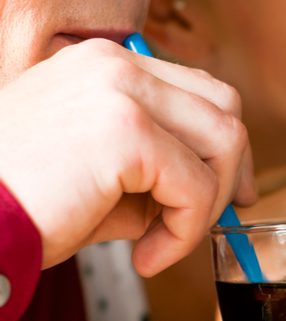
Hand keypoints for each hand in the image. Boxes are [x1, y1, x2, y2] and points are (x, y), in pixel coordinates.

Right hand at [0, 38, 254, 274]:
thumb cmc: (20, 205)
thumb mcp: (97, 174)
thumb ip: (154, 170)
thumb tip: (215, 195)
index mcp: (104, 64)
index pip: (200, 91)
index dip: (224, 148)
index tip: (223, 195)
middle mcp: (114, 64)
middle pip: (225, 108)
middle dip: (230, 172)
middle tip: (206, 224)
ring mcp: (121, 90)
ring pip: (225, 142)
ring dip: (206, 206)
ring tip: (161, 244)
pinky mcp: (126, 130)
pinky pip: (196, 187)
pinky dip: (184, 232)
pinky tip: (145, 257)